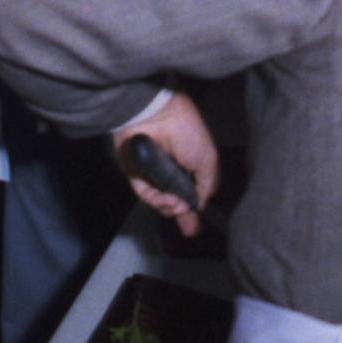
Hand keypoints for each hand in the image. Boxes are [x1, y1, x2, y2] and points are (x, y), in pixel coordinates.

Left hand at [113, 93, 218, 238]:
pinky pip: (144, 193)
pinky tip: (164, 199)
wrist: (159, 116)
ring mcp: (151, 172)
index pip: (187, 193)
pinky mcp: (134, 172)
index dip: (190, 210)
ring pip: (158, 200)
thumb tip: (199, 208)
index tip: (192, 226)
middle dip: (180, 213)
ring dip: (168, 207)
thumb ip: (206, 187)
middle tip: (184, 218)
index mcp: (187, 165)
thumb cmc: (187, 134)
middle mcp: (169, 170)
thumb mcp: (207, 160)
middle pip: (172, 201)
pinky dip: (154, 199)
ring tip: (174, 203)